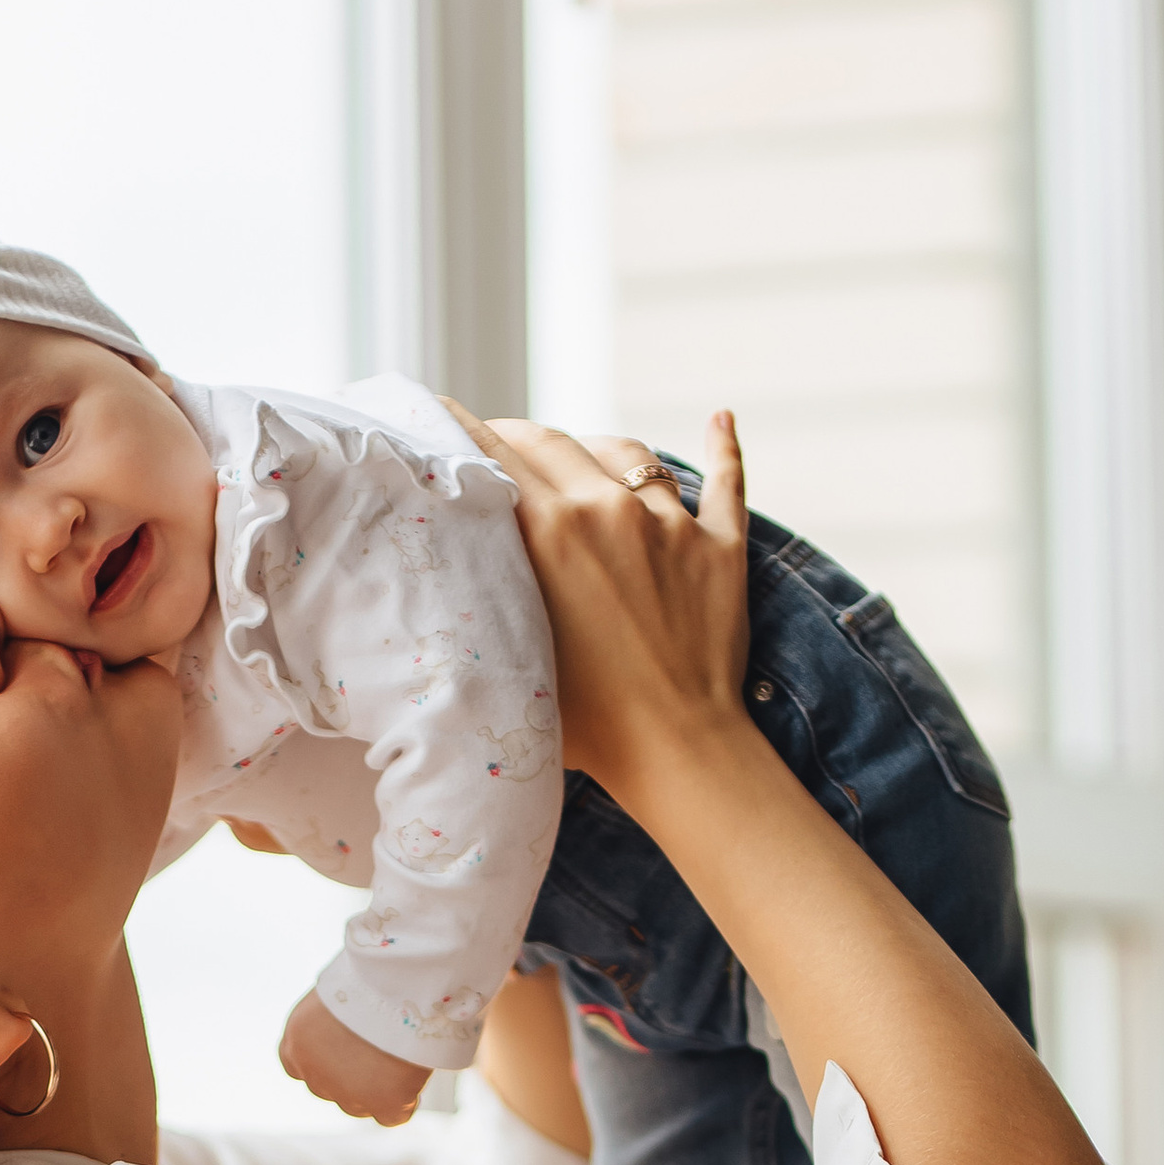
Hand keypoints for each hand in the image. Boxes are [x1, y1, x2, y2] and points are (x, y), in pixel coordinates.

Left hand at [279, 991, 431, 1125]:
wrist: (396, 983)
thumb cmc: (368, 975)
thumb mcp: (336, 995)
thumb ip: (333, 1022)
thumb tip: (351, 1034)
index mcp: (296, 1042)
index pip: (298, 1067)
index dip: (323, 1062)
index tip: (345, 1049)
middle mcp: (314, 1075)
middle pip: (331, 1090)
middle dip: (351, 1078)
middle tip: (379, 1051)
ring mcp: (348, 1095)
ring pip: (360, 1106)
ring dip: (376, 1090)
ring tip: (399, 1057)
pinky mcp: (384, 1104)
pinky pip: (392, 1116)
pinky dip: (404, 1102)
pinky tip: (412, 1078)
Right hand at [442, 402, 749, 806]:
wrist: (677, 749)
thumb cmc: (584, 723)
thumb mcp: (513, 644)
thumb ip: (493, 587)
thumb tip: (463, 558)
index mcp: (550, 529)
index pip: (495, 453)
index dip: (463, 430)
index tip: (439, 416)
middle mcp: (609, 508)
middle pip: (553, 443)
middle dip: (517, 434)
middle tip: (497, 439)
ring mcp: (671, 522)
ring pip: (625, 453)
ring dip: (592, 447)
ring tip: (576, 452)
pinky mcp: (721, 546)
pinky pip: (724, 479)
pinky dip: (721, 446)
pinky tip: (720, 418)